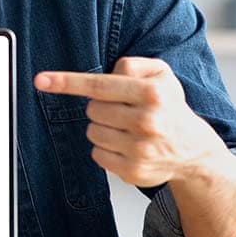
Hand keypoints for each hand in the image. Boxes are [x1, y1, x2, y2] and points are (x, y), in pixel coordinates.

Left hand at [33, 57, 228, 187]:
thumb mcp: (161, 74)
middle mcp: (147, 121)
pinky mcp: (134, 171)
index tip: (41, 80)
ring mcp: (140, 149)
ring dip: (103, 128)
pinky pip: (97, 155)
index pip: (98, 85)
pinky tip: (126, 146)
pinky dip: (106, 149)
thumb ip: (132, 65)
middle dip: (102, 108)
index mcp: (151, 93)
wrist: (194, 150)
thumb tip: (109, 72)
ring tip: (127, 129)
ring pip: (92, 132)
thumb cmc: (170, 107)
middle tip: (124, 110)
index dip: (66, 82)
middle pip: (92, 109)